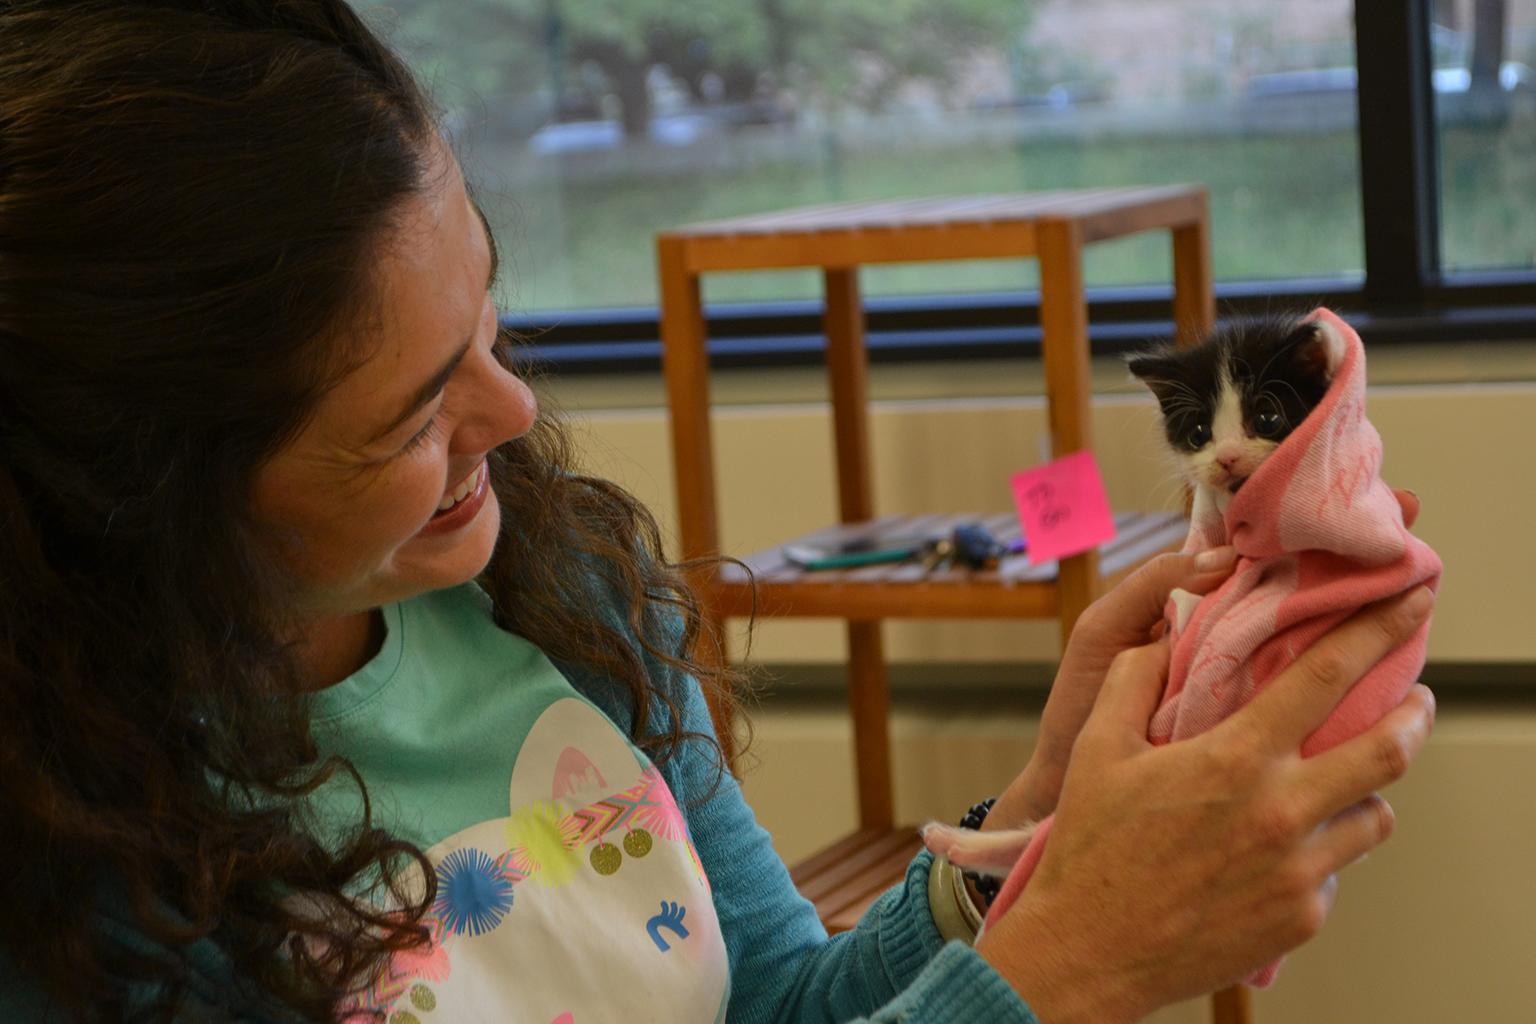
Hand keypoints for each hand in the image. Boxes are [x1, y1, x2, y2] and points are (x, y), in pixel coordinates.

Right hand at [975, 585, 1435, 1023]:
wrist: (1089, 950)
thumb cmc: (1090, 846)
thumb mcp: (1096, 748)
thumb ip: (1132, 680)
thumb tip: (1164, 635)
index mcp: (1234, 758)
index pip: (1326, 677)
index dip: (1376, 631)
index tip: (1410, 604)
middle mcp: (1280, 811)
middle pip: (1387, 751)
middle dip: (1414, 715)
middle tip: (1417, 699)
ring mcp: (1297, 870)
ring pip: (1374, 816)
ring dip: (1366, 791)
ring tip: (1344, 782)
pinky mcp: (1299, 917)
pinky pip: (1337, 870)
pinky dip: (1325, 849)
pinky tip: (1288, 846)